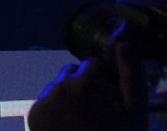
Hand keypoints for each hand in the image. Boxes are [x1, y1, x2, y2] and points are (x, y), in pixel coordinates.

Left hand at [28, 45, 145, 130]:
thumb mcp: (134, 112)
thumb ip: (131, 75)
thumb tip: (123, 44)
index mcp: (83, 84)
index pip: (94, 63)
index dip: (106, 77)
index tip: (112, 96)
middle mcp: (58, 88)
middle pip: (73, 73)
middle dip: (85, 85)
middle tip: (98, 111)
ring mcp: (42, 102)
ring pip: (59, 86)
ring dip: (71, 97)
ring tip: (84, 121)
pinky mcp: (32, 116)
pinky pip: (47, 101)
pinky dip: (57, 109)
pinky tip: (68, 126)